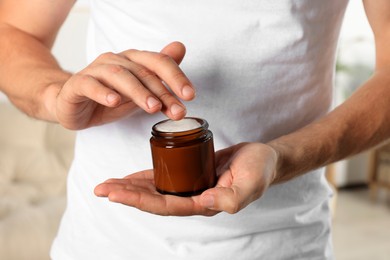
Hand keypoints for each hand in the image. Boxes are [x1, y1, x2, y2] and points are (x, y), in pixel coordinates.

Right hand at [55, 42, 194, 129]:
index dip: (176, 77)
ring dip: (138, 92)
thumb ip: (159, 75)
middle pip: (143, 71)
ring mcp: (95, 71)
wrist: (73, 105)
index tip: (190, 96)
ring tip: (152, 107)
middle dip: (162, 92)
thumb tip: (180, 48)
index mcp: (132, 61)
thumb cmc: (109, 97)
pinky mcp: (77, 85)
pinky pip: (89, 85)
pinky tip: (114, 101)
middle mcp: (115, 61)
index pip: (158, 63)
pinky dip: (102, 92)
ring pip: (119, 77)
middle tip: (176, 110)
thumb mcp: (139, 91)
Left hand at [94, 142, 277, 215]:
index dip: (139, 200)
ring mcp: (190, 186)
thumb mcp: (251, 182)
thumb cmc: (260, 170)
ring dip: (130, 188)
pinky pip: (163, 177)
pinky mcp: (189, 173)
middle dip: (126, 195)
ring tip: (107, 184)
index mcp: (203, 203)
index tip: (115, 193)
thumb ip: (233, 196)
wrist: (263, 159)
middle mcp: (192, 198)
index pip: (165, 205)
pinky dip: (145, 177)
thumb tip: (206, 201)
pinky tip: (129, 177)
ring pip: (155, 190)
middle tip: (101, 188)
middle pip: (153, 199)